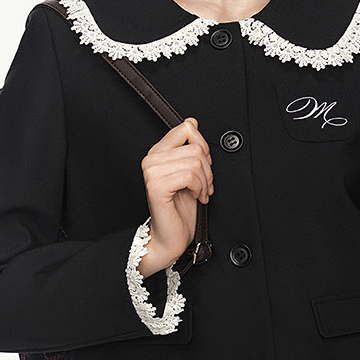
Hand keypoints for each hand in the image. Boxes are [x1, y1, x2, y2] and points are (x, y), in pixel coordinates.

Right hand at [139, 117, 213, 271]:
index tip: (204, 165)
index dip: (203, 145)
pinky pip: (189, 175)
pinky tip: (196, 197)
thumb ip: (191, 148)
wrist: (171, 238)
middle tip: (205, 185)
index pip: (186, 128)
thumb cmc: (181, 209)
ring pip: (195, 162)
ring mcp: (152, 172)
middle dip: (208, 169)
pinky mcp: (156, 186)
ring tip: (200, 193)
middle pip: (195, 147)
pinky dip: (199, 188)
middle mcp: (152, 159)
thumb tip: (192, 121)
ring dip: (205, 181)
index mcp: (158, 152)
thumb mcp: (191, 173)